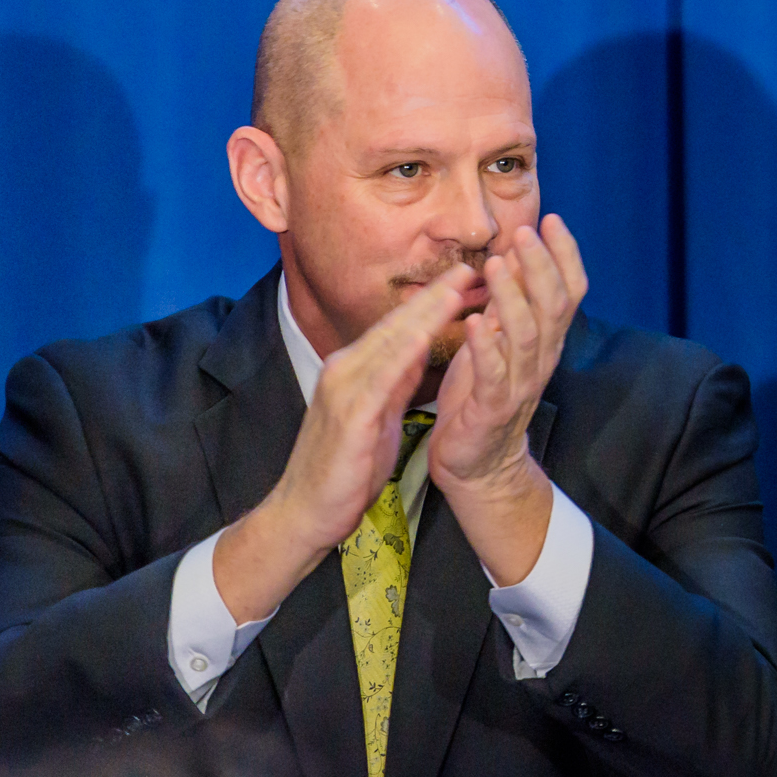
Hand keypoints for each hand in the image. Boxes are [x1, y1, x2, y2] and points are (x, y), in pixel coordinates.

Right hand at [212, 266, 477, 621]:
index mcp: (356, 369)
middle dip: (436, 293)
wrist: (304, 511)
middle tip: (472, 265)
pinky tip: (428, 335)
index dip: (434, 300)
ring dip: (426, 311)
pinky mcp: (348, 413)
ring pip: (391, 340)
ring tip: (459, 286)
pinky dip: (407, 352)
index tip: (468, 277)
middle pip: (397, 323)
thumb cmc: (344, 467)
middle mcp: (346, 369)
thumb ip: (395, 383)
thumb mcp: (378, 416)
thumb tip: (417, 354)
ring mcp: (344, 388)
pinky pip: (382, 375)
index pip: (401, 326)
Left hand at [426, 218, 588, 493]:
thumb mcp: (501, 343)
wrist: (478, 463)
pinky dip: (484, 347)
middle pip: (553, 306)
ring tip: (498, 265)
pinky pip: (492, 375)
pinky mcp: (492, 409)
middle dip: (540, 265)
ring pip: (526, 335)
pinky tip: (473, 321)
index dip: (565, 255)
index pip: (570, 290)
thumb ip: (510, 305)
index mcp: (547, 340)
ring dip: (514, 296)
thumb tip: (512, 255)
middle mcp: (542, 358)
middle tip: (523, 232)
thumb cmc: (483, 396)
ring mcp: (519, 384)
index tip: (551, 219)